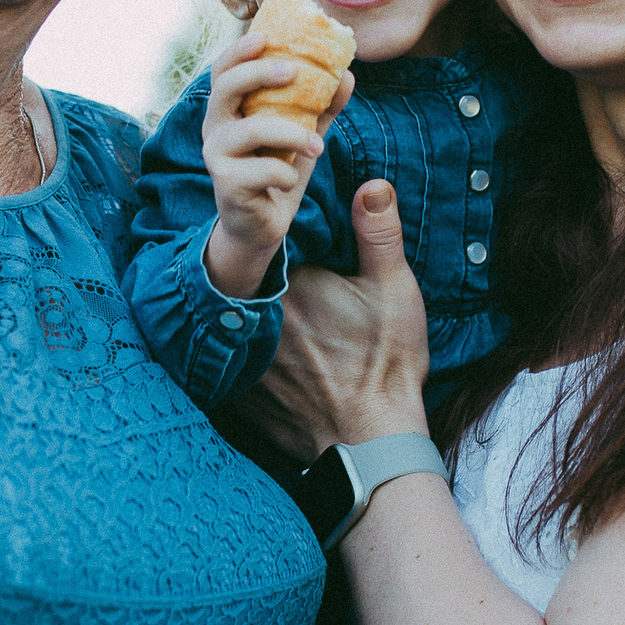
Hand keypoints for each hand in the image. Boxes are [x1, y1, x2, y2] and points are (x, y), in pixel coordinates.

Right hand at [201, 32, 354, 297]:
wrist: (261, 226)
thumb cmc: (277, 169)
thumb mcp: (301, 133)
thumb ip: (321, 106)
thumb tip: (348, 74)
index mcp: (229, 109)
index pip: (224, 69)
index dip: (239, 50)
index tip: (266, 35)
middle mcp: (215, 128)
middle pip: (225, 88)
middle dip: (258, 74)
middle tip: (292, 71)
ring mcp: (217, 157)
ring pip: (251, 131)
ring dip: (291, 133)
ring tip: (317, 145)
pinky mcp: (228, 185)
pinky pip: (263, 170)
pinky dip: (287, 171)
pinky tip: (293, 177)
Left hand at [260, 180, 431, 450]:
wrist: (372, 441)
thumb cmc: (386, 364)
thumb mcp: (394, 290)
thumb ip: (378, 233)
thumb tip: (373, 183)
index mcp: (288, 283)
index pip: (266, 249)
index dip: (274, 245)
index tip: (290, 245)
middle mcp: (255, 318)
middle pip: (245, 285)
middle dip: (257, 280)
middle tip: (289, 288)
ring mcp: (242, 358)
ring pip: (235, 326)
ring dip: (247, 320)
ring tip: (278, 323)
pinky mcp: (240, 396)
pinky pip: (230, 366)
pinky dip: (242, 359)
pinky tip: (267, 361)